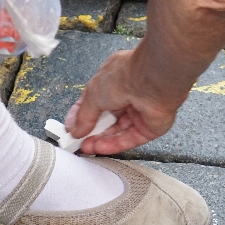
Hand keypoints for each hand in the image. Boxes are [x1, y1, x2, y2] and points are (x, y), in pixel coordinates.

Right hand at [64, 48, 188, 154]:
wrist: (153, 80)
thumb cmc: (126, 76)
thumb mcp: (93, 94)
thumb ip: (83, 115)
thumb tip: (75, 130)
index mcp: (113, 80)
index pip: (94, 102)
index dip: (81, 116)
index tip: (70, 129)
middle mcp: (127, 95)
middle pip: (106, 119)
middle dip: (90, 131)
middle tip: (76, 142)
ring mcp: (139, 111)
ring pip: (117, 131)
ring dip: (100, 140)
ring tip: (85, 148)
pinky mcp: (149, 127)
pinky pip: (129, 139)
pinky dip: (113, 145)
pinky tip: (99, 148)